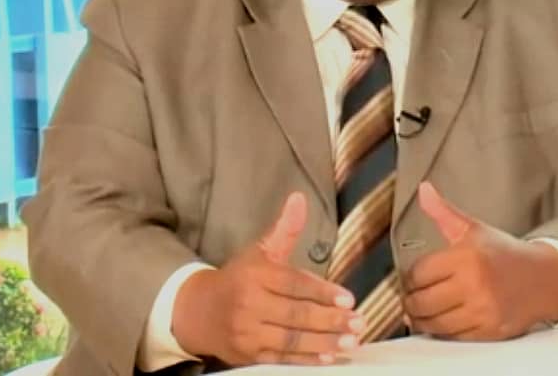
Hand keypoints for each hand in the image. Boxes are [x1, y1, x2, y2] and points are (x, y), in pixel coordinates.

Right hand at [172, 192, 364, 365]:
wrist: (198, 311)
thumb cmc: (239, 278)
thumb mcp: (260, 252)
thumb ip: (285, 230)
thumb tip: (300, 198)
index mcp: (255, 275)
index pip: (293, 284)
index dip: (321, 292)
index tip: (348, 299)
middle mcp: (249, 304)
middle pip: (295, 315)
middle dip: (329, 321)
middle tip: (359, 323)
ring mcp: (247, 332)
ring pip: (290, 340)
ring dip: (323, 343)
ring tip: (350, 343)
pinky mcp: (247, 355)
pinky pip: (280, 358)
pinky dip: (305, 360)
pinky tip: (328, 358)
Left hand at [402, 182, 557, 340]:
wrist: (543, 278)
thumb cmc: (503, 253)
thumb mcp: (473, 228)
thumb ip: (443, 212)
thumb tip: (423, 190)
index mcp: (466, 257)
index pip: (419, 273)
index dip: (410, 277)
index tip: (413, 277)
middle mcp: (474, 285)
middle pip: (422, 302)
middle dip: (411, 300)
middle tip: (412, 296)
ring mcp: (482, 311)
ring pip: (434, 323)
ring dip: (421, 319)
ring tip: (422, 310)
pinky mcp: (489, 331)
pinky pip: (452, 337)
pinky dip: (441, 331)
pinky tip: (442, 320)